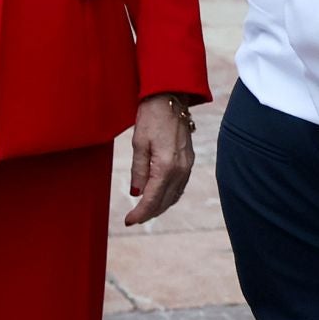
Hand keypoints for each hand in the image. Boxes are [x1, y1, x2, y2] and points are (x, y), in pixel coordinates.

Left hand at [124, 94, 195, 225]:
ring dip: (160, 206)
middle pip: (165, 201)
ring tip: (144, 211)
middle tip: (134, 219)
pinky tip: (159, 196)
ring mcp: (187, 166)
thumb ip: (139, 170)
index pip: (152, 199)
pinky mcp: (189, 161)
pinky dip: (169, 195)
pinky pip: (180, 186)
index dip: (140, 213)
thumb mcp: (139, 143)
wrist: (170, 98)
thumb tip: (136, 193)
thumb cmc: (151, 117)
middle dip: (149, 213)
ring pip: (174, 195)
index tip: (128, 221)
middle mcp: (181, 170)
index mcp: (166, 167)